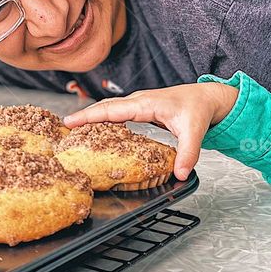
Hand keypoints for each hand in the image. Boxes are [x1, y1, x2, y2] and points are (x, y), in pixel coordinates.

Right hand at [63, 81, 237, 179]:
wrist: (207, 97)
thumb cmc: (199, 109)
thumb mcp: (195, 132)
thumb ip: (188, 153)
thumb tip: (180, 174)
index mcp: (146, 104)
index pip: (112, 110)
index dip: (90, 116)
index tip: (70, 121)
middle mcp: (139, 101)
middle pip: (105, 108)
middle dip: (84, 116)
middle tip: (63, 128)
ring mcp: (139, 104)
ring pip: (110, 109)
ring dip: (92, 117)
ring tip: (73, 130)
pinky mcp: (141, 109)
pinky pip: (117, 113)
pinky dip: (104, 119)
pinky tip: (97, 131)